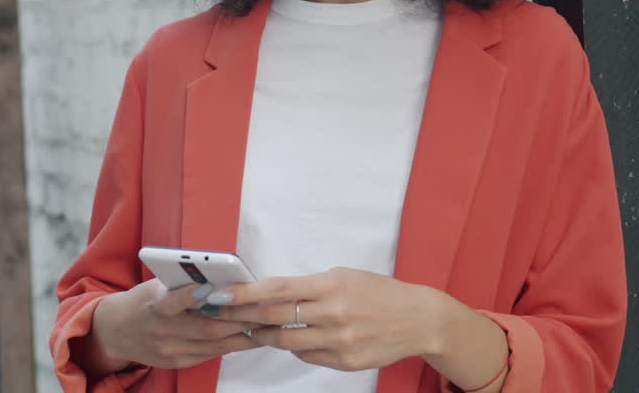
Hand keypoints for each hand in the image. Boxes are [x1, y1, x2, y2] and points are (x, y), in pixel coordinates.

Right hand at [92, 278, 265, 370]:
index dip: (191, 296)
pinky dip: (233, 344)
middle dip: (239, 317)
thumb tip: (218, 276)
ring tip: (268, 323)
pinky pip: (212, 355)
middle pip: (206, 327)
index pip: (172, 302)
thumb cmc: (143, 301)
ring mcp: (171, 350)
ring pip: (214, 343)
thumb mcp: (155, 286)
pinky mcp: (179, 362)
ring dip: (244, 333)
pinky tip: (252, 336)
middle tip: (266, 308)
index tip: (210, 287)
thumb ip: (182, 283)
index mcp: (154, 306)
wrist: (117, 332)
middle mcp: (163, 331)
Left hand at [206, 267, 439, 371]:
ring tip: (257, 327)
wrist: (418, 319)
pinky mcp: (344, 361)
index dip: (245, 293)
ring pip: (286, 342)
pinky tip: (298, 339)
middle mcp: (333, 313)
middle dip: (243, 316)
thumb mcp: (344, 276)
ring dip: (266, 335)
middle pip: (275, 317)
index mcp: (330, 285)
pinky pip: (307, 357)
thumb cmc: (378, 291)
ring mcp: (338, 341)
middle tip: (222, 314)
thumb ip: (310, 286)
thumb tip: (272, 294)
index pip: (278, 289)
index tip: (221, 294)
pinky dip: (297, 348)